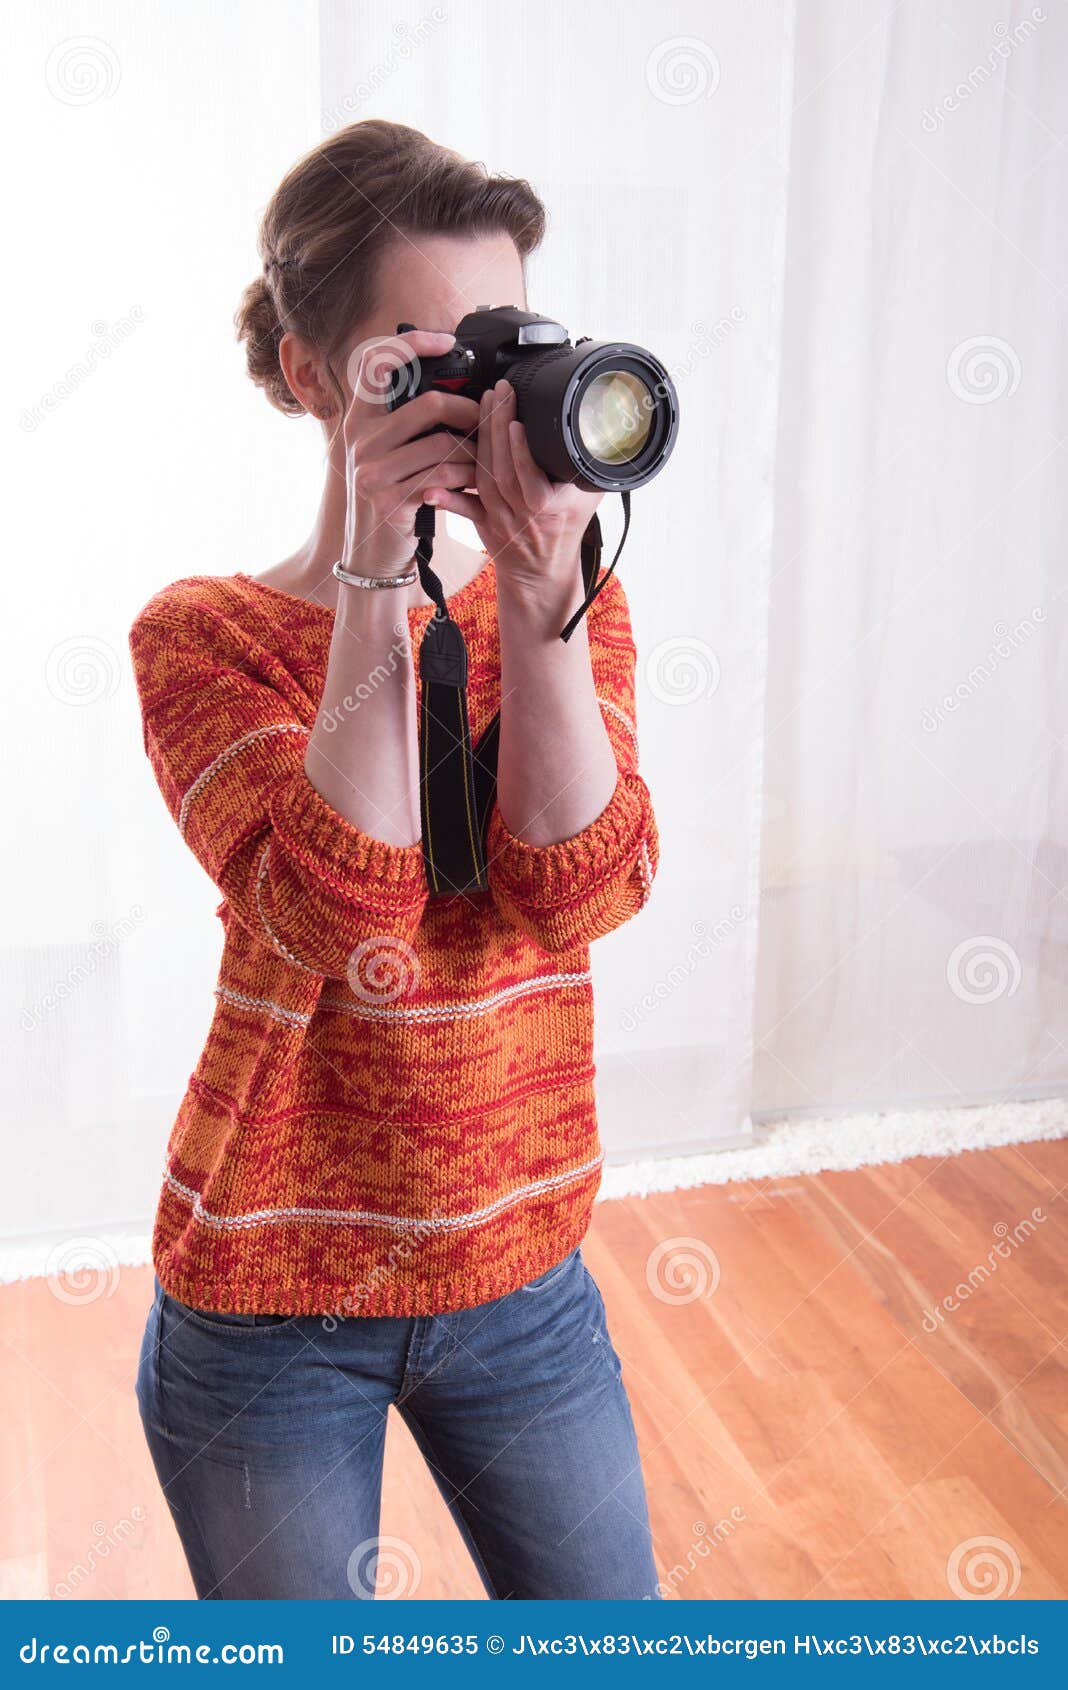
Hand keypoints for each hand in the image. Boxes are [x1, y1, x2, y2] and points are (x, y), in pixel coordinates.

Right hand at [341, 331, 481, 577]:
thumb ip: (408, 418)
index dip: (413, 342)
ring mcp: (371, 471)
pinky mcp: (390, 500)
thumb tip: (456, 383)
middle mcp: (359, 439)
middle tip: (485, 420)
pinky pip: (443, 476)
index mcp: (359, 417)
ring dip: (474, 452)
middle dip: (468, 411)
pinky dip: (467, 478)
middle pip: (429, 404)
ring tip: (483, 459)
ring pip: (443, 443)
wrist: (373, 553)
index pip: (377, 361)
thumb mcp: (389, 450)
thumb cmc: (392, 493)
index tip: (446, 341)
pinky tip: (474, 481)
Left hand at [423, 378, 603, 593]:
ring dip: (478, 440)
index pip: (531, 477)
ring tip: (481, 404)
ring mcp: (500, 519)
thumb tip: (604, 428)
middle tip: (497, 392)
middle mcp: (522, 514)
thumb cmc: (566, 528)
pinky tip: (435, 478)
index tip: (515, 422)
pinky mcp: (482, 522)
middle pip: (502, 469)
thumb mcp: (589, 498)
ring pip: (483, 478)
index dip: (520, 451)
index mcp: (550, 508)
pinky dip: (448, 494)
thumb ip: (591, 466)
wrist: (543, 572)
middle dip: (495, 427)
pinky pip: (463, 506)